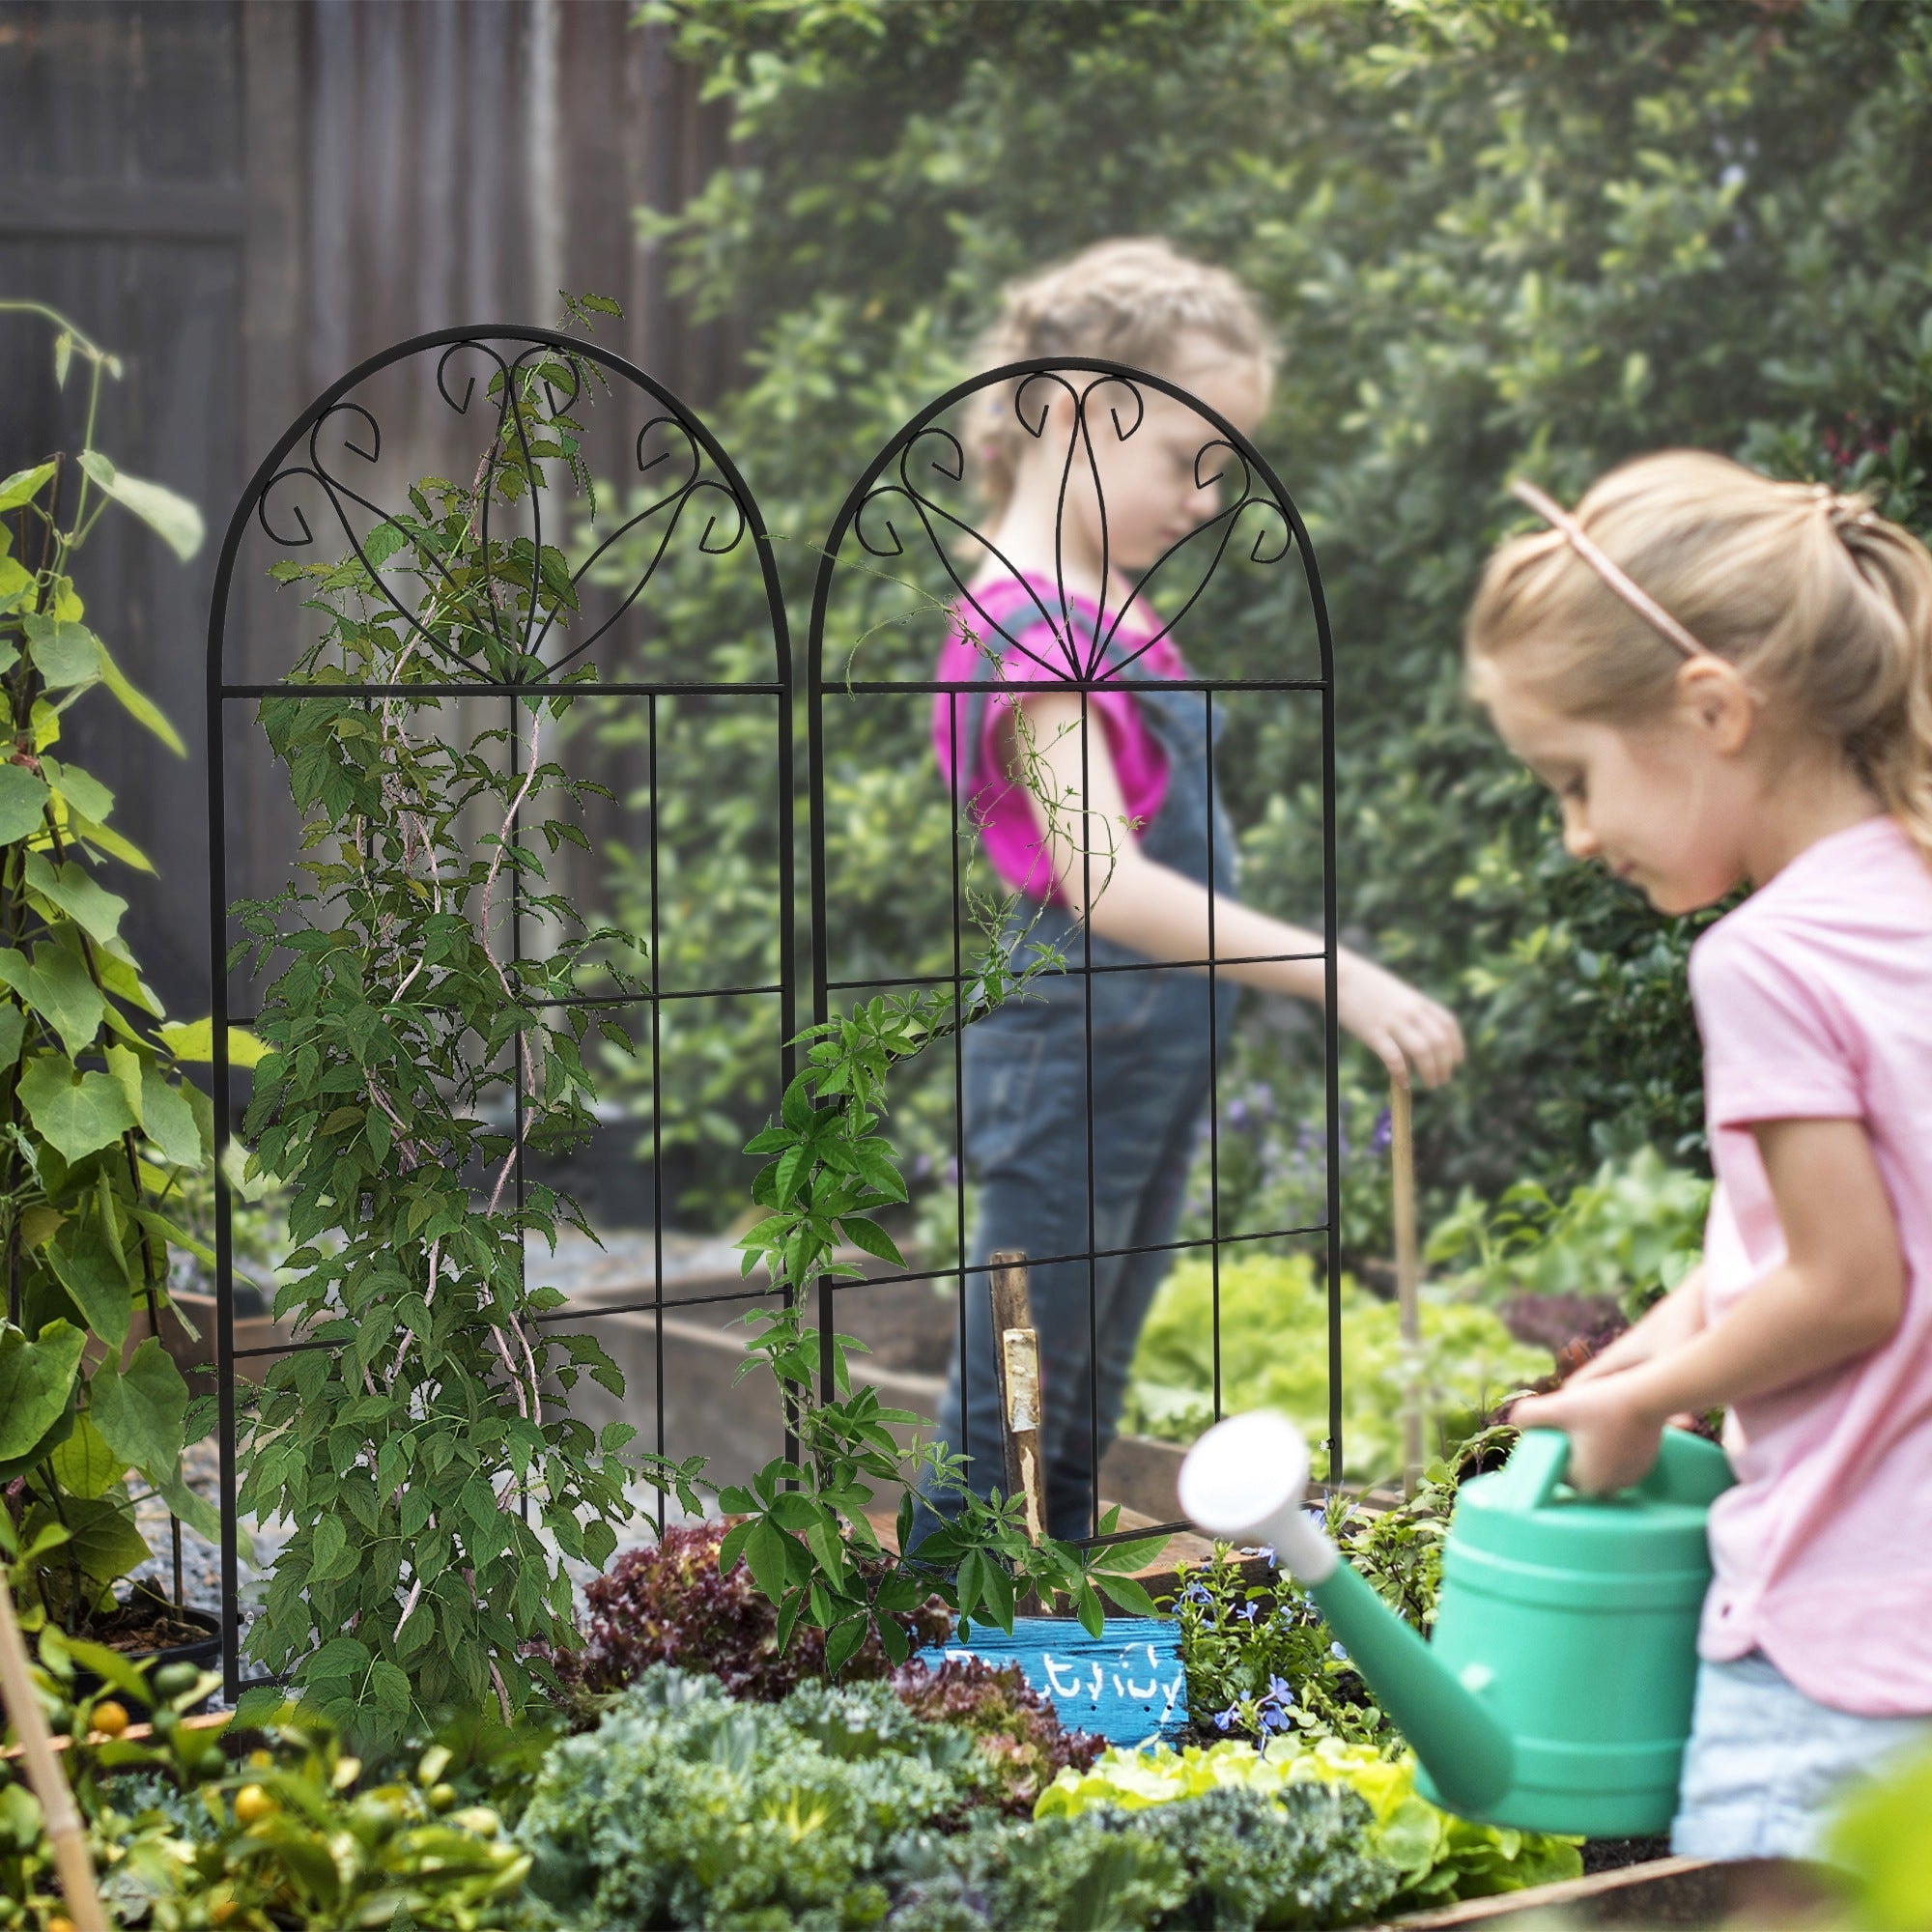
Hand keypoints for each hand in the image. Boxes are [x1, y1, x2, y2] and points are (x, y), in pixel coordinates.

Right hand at [1334, 954, 1464, 1088]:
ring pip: (1423, 1051)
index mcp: (1418, 1001)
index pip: (1448, 1024)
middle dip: (1445, 1064)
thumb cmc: (1366, 985)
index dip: (1457, 1045)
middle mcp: (1410, 1011)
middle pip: (1439, 1042)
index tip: (1458, 1061)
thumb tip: (1420, 1039)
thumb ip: (1411, 1012)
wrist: (1339, 975)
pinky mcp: (1373, 1033)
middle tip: (1442, 1080)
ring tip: (1430, 1084)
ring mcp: (1393, 1022)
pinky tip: (1403, 1083)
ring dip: (1431, 1071)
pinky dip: (1402, 1073)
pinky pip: (1394, 1058)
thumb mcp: (1397, 994)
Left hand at [1510, 1375, 1665, 1494]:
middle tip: (1570, 1422)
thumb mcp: (1558, 1405)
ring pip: (1599, 1465)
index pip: (1557, 1472)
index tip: (1553, 1428)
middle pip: (1578, 1470)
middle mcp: (1611, 1488)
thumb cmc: (1603, 1403)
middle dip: (1570, 1449)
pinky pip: (1618, 1460)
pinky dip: (1610, 1447)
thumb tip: (1515, 1423)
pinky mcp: (1645, 1467)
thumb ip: (1528, 1415)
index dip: (1552, 1449)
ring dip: (1591, 1448)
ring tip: (1589, 1421)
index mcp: (1587, 1483)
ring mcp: (1631, 1479)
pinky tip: (1606, 1425)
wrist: (1650, 1396)